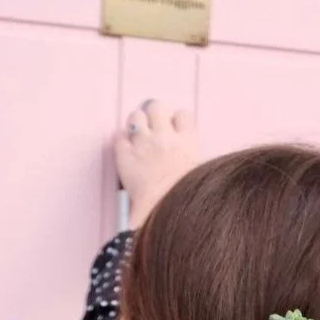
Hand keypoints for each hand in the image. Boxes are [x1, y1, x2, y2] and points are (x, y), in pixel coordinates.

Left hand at [114, 100, 199, 228]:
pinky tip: (128, 152)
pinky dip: (122, 142)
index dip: (178, 121)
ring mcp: (142, 144)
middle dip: (154, 114)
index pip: (183, 114)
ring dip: (136, 124)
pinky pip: (118, 136)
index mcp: (187, 143)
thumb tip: (185, 150)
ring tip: (139, 139)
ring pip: (135, 116)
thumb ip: (191, 157)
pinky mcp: (124, 154)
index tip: (176, 130)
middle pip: (156, 106)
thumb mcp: (200, 176)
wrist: (163, 213)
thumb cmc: (186, 201)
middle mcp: (164, 137)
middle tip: (154, 129)